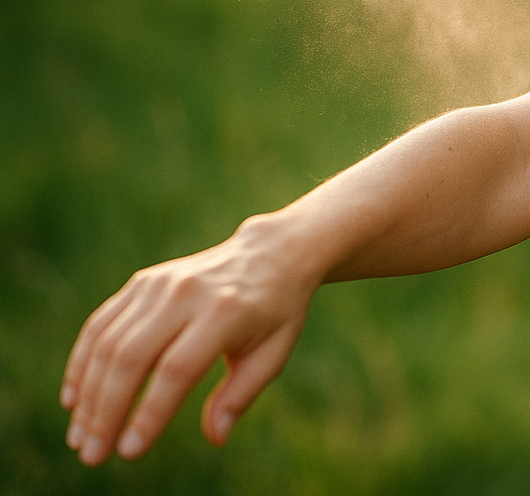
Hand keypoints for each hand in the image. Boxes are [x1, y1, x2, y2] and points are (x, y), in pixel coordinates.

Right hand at [60, 215, 316, 464]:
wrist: (271, 255)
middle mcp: (187, 294)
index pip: (177, 369)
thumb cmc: (275, 313)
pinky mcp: (141, 282)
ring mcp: (159, 284)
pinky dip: (82, 361)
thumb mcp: (274, 352)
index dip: (149, 412)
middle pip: (132, 357)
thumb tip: (215, 437)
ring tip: (80, 437)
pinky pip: (101, 323)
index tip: (130, 451)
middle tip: (91, 454)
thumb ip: (241, 394)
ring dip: (88, 394)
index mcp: (225, 312)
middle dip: (106, 411)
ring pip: (109, 342)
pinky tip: (74, 398)